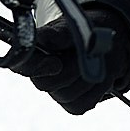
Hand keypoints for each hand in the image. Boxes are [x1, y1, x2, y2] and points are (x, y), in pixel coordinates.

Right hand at [0, 0, 129, 114]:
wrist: (108, 42)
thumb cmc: (87, 29)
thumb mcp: (74, 25)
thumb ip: (57, 34)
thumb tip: (41, 39)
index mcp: (35, 52)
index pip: (21, 65)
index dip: (36, 66)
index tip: (56, 60)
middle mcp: (40, 75)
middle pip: (47, 85)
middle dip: (71, 68)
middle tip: (86, 55)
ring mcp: (56, 92)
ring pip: (66, 96)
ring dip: (86, 79)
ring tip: (96, 63)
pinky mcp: (73, 104)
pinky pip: (80, 105)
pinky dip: (94, 92)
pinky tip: (98, 78)